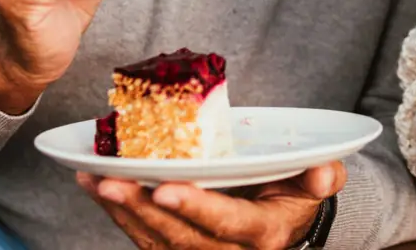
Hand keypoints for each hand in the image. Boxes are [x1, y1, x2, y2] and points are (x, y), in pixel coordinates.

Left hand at [77, 163, 346, 248]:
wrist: (284, 220)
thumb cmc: (297, 192)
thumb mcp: (317, 182)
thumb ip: (323, 175)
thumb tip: (324, 172)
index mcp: (262, 234)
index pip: (226, 223)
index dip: (195, 207)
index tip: (165, 188)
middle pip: (178, 237)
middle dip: (140, 209)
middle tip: (110, 180)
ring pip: (154, 240)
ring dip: (119, 211)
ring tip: (91, 179)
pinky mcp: (177, 247)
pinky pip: (143, 236)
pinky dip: (116, 212)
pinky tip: (92, 184)